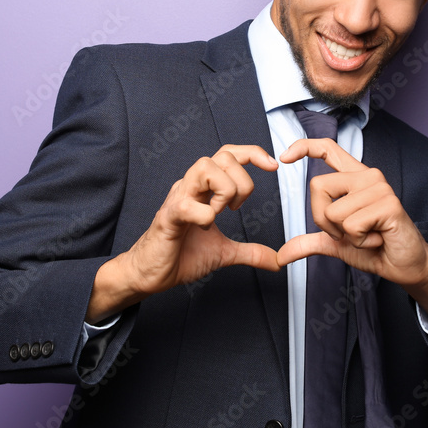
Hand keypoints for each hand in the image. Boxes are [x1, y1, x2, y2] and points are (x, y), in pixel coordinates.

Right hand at [87, 144, 278, 322]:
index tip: (273, 166)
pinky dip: (204, 214)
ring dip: (223, 190)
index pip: (228, 154)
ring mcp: (178, 199)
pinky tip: (204, 227)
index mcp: (204, 189)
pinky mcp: (169, 217)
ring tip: (219, 213)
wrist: (150, 274)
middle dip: (241, 181)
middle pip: (222, 156)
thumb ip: (251, 252)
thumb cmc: (180, 255)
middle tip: (237, 208)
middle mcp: (191, 187)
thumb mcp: (224, 253)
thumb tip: (277, 260)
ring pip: (204, 167)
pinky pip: (187, 203)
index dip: (252, 153)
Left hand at [276, 138, 427, 325]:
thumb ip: (311, 242)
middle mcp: (367, 176)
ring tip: (368, 235)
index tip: (284, 157)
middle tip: (350, 232)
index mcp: (355, 177)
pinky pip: (352, 225)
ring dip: (345, 235)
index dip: (304, 147)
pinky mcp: (388, 204)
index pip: (328, 149)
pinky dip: (359, 242)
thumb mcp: (336, 244)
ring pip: (333, 211)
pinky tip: (377, 239)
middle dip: (323, 220)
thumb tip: (282, 254)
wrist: (405, 266)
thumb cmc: (375, 249)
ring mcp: (379, 188)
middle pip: (317, 186)